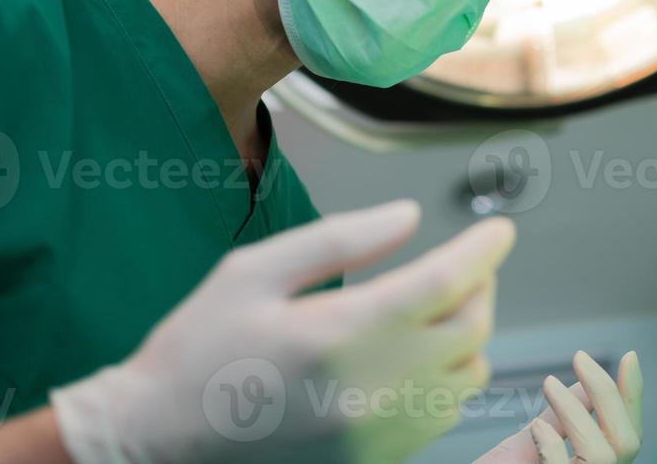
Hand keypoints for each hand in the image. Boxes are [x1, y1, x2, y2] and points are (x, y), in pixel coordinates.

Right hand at [50, 200, 514, 463]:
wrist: (155, 446)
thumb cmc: (197, 352)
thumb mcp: (253, 271)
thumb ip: (340, 239)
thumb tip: (408, 217)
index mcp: (342, 333)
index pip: (447, 283)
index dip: (484, 250)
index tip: (500, 230)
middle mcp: (373, 389)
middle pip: (471, 329)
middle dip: (481, 286)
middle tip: (467, 262)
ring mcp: (378, 435)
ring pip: (467, 377)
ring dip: (468, 334)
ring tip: (441, 306)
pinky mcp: (375, 462)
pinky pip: (442, 416)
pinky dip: (448, 378)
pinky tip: (417, 356)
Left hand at [476, 351, 641, 463]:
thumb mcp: (529, 444)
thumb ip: (562, 418)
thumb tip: (585, 384)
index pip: (629, 435)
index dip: (633, 397)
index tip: (628, 356)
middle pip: (628, 443)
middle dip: (608, 394)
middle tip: (579, 358)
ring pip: (606, 455)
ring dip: (577, 411)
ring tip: (548, 384)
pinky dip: (555, 445)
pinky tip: (536, 427)